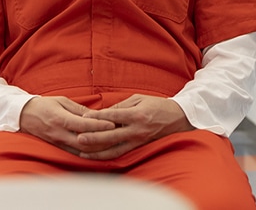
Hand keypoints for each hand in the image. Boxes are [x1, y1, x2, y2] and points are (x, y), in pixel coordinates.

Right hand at [18, 96, 115, 155]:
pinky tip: (99, 150)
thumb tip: (96, 114)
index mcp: (60, 119)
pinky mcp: (58, 149)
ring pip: (82, 151)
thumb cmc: (44, 105)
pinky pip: (76, 154)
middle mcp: (59, 134)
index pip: (84, 125)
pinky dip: (88, 153)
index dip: (99, 125)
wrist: (24, 116)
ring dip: (98, 149)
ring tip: (112, 143)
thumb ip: (79, 109)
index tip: (113, 123)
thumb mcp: (62, 101)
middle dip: (102, 140)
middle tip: (117, 135)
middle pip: (85, 142)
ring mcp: (58, 144)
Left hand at [74, 94, 193, 160]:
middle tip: (78, 138)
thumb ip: (120, 107)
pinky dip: (108, 156)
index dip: (97, 117)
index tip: (83, 117)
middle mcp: (137, 129)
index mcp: (136, 114)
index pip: (112, 116)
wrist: (177, 118)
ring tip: (82, 152)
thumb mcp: (138, 99)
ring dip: (97, 152)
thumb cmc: (156, 105)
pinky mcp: (139, 147)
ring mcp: (138, 141)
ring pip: (114, 149)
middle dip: (93, 138)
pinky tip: (96, 157)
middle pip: (111, 136)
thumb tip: (101, 114)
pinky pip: (121, 153)